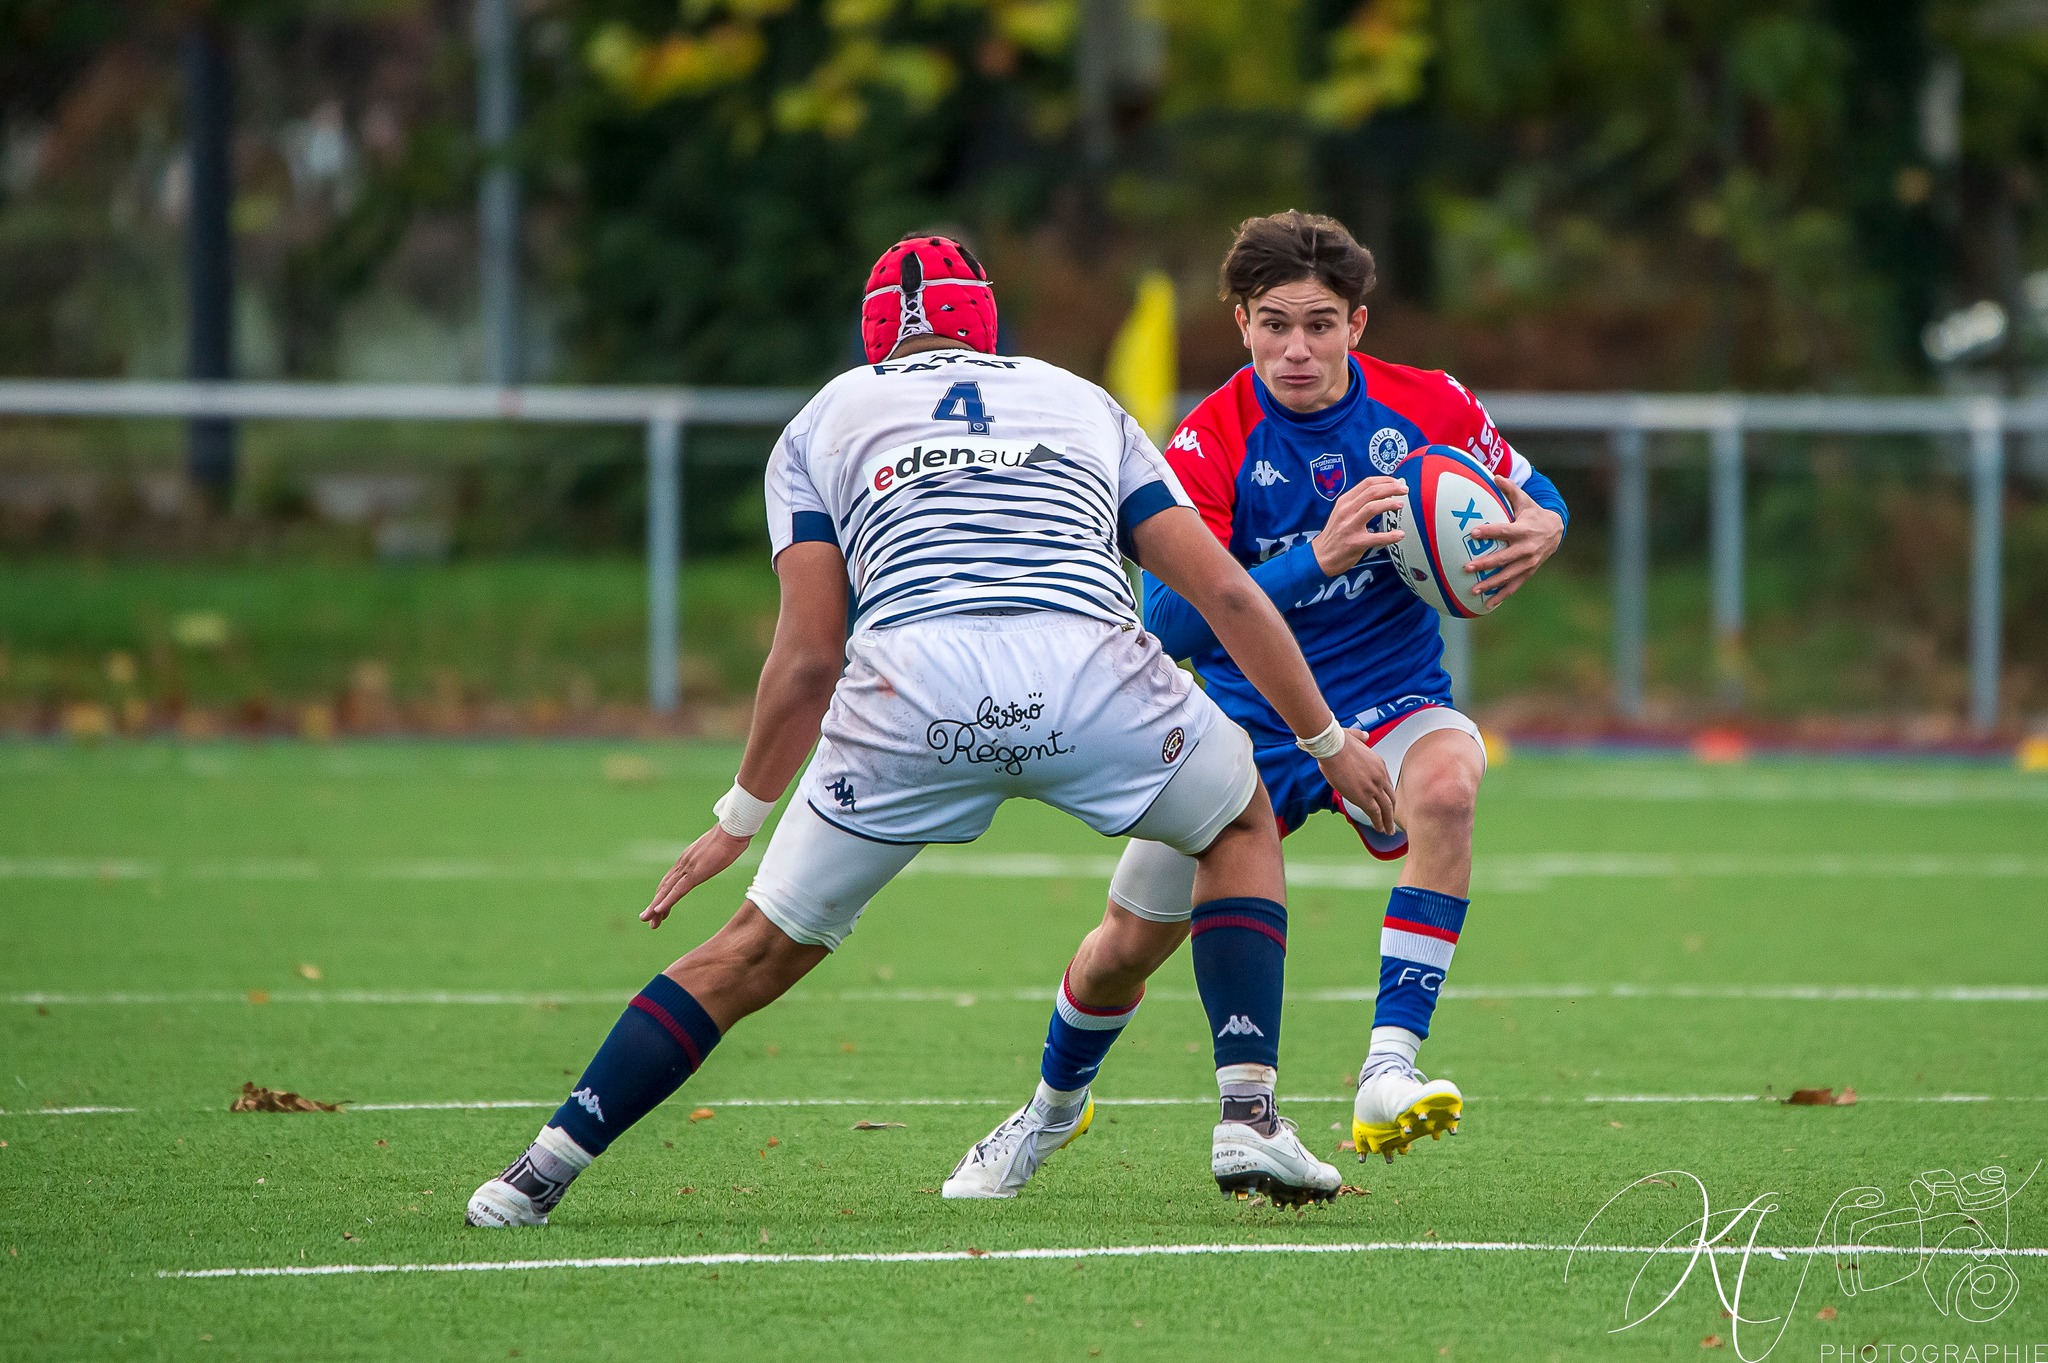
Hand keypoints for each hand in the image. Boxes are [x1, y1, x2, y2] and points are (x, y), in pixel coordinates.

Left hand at [641, 825, 750, 927]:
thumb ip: (713, 856)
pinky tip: (658, 911)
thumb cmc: (731, 837)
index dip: (663, 895)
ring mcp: (687, 868)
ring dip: (655, 907)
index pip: (671, 881)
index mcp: (688, 860)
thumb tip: (719, 856)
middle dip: (655, 905)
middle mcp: (683, 864)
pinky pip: (677, 891)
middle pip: (664, 887)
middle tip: (647, 919)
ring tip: (647, 920)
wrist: (733, 830)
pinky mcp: (694, 873)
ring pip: (666, 891)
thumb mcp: (718, 850)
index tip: (659, 909)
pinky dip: (666, 901)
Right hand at [1313, 476, 1407, 574]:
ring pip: (1372, 508)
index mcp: (1344, 502)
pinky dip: (1391, 535)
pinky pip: (1376, 537)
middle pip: (1371, 492)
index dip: (1385, 480)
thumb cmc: (1336, 534)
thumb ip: (1358, 503)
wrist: (1321, 556)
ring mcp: (1350, 526)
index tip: (1397, 482)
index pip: (1366, 483)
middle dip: (1391, 488)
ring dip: (1390, 504)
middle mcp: (1346, 511)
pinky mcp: (1355, 543)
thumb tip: (1381, 492)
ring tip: (1400, 505)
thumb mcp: (1342, 513)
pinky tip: (1399, 534)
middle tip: (1404, 490)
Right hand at [1315, 729, 1395, 832]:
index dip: (1387, 796)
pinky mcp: (1364, 797)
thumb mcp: (1355, 736)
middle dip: (1392, 810)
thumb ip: (1362, 737)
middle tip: (1391, 820)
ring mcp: (1374, 788)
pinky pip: (1375, 813)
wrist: (1333, 747)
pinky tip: (1380, 829)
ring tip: (1388, 830)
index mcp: (1379, 765)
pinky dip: (1379, 823)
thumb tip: (1365, 735)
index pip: (1387, 784)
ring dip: (1388, 821)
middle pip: (1390, 798)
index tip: (1387, 803)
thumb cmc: (1339, 741)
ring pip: (1386, 809)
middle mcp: (1380, 777)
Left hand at [1464, 474, 1563, 602]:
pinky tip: (1487, 605)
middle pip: (1504, 558)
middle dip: (1485, 564)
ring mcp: (1528, 563)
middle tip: (1467, 568)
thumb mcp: (1524, 500)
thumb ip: (1509, 489)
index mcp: (1524, 530)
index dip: (1489, 532)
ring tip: (1473, 590)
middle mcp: (1527, 548)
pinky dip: (1501, 596)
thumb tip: (1494, 475)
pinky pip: (1514, 586)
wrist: (1556, 531)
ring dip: (1491, 584)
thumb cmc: (1533, 513)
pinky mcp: (1528, 572)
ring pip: (1508, 575)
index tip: (1473, 533)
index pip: (1504, 531)